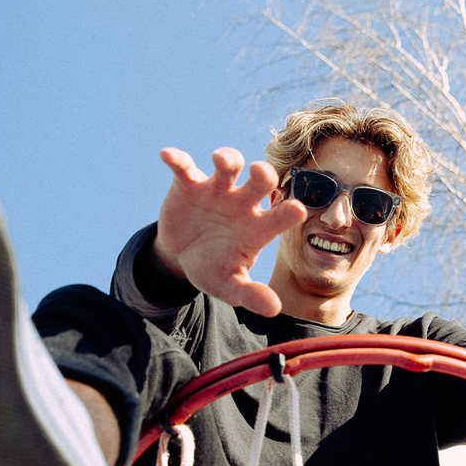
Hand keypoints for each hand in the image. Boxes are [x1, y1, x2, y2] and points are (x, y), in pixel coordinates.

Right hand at [154, 147, 305, 316]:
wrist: (181, 257)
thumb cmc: (213, 269)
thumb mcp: (229, 286)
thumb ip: (250, 294)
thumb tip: (274, 309)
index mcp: (257, 228)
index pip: (279, 217)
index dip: (288, 212)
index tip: (297, 210)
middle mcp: (242, 203)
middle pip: (260, 181)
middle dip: (262, 174)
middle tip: (259, 173)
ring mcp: (216, 190)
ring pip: (228, 166)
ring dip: (227, 158)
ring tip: (220, 161)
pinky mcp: (189, 184)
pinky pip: (184, 167)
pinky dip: (177, 160)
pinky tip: (168, 156)